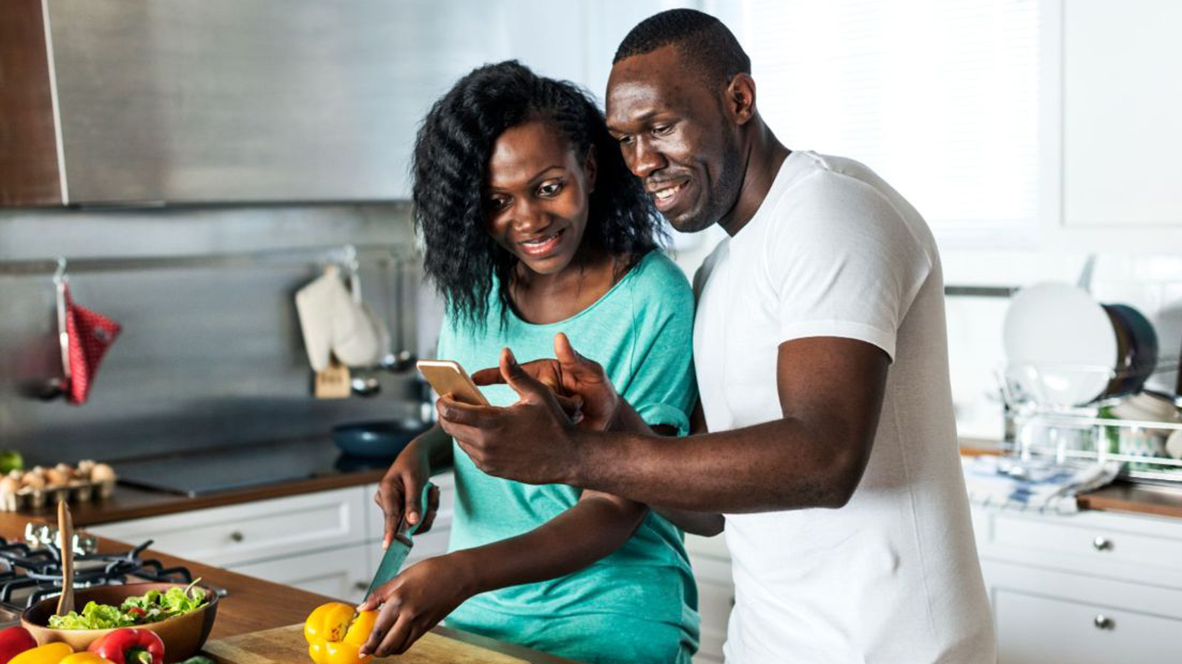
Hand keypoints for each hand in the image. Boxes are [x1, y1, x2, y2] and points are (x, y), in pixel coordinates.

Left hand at [356, 556, 470, 656]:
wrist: (459, 576)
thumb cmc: (432, 571)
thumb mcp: (401, 576)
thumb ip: (380, 594)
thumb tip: (363, 607)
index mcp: (398, 600)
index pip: (378, 629)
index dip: (367, 642)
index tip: (360, 648)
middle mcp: (408, 616)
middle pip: (387, 644)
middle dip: (374, 651)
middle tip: (366, 651)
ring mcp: (419, 623)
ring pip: (399, 647)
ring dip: (386, 651)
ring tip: (378, 648)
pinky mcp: (427, 627)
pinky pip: (410, 643)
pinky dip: (399, 647)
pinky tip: (394, 641)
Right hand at [374, 439, 439, 547]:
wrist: (418, 457)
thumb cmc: (414, 464)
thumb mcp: (415, 479)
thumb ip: (413, 502)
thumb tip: (411, 523)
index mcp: (385, 491)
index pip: (389, 516)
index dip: (389, 532)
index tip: (387, 546)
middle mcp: (387, 502)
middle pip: (406, 522)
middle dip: (425, 510)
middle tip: (433, 491)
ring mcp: (395, 508)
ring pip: (416, 523)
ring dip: (429, 508)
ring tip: (432, 490)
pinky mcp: (403, 512)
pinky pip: (420, 520)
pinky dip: (429, 508)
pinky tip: (430, 494)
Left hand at [437, 347, 579, 484]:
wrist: (569, 458)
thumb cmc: (555, 423)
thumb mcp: (537, 393)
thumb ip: (516, 373)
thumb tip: (505, 351)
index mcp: (492, 422)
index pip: (450, 413)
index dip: (442, 402)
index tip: (445, 394)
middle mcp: (486, 444)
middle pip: (449, 428)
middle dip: (446, 414)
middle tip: (452, 402)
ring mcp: (488, 460)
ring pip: (459, 441)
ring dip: (459, 428)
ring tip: (467, 415)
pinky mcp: (493, 470)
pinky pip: (472, 454)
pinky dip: (471, 441)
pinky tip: (481, 431)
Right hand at [471, 333, 619, 430]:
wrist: (610, 422)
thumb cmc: (601, 392)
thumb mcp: (592, 373)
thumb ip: (576, 359)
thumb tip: (560, 338)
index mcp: (542, 373)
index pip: (512, 372)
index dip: (492, 375)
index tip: (473, 378)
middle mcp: (535, 392)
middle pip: (524, 396)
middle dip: (548, 400)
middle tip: (575, 402)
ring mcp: (537, 412)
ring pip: (530, 416)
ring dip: (556, 415)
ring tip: (581, 411)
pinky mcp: (542, 431)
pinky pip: (535, 431)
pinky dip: (551, 430)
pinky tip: (570, 425)